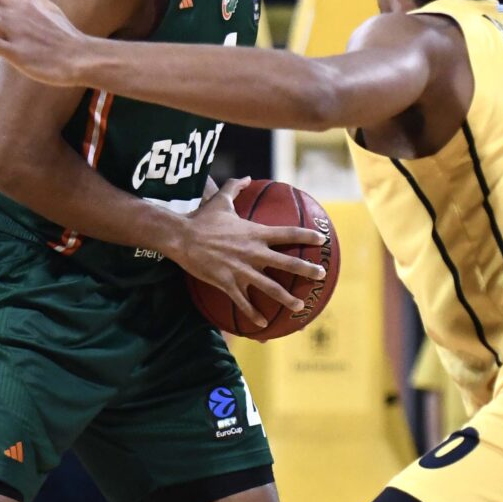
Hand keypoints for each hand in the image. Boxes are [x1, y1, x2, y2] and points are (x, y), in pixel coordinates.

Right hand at [174, 178, 326, 328]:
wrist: (182, 237)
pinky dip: (254, 313)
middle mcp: (253, 252)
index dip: (306, 235)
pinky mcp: (227, 283)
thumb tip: (246, 177)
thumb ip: (235, 187)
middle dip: (306, 269)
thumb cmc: (202, 218)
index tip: (321, 239)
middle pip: (287, 262)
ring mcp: (241, 269)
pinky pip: (243, 302)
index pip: (287, 233)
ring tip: (300, 306)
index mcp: (255, 233)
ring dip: (286, 298)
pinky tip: (263, 324)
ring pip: (270, 287)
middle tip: (321, 275)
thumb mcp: (221, 200)